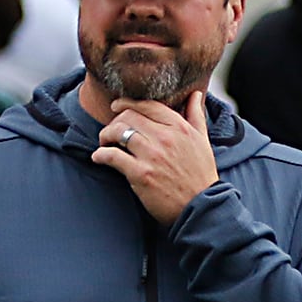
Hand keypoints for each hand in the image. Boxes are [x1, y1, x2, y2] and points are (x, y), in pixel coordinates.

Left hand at [89, 97, 216, 223]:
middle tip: (110, 131)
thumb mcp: (202, 141)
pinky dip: (100, 155)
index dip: (127, 103)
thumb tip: (195, 94)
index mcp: (179, 127)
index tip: (116, 107)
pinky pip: (112, 156)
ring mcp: (152, 155)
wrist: (201, 206)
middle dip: (114, 122)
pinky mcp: (141, 174)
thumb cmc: (201, 175)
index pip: (147, 105)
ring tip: (104, 144)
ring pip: (118, 132)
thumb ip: (196, 115)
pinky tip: (98, 157)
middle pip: (128, 116)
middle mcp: (165, 137)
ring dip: (105, 136)